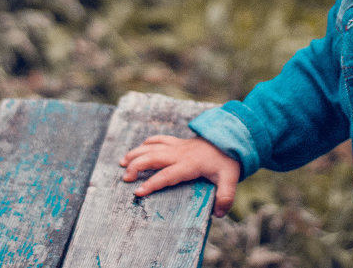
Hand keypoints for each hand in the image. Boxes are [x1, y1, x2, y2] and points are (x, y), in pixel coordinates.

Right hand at [119, 135, 239, 216]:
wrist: (230, 138)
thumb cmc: (228, 160)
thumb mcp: (230, 179)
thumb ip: (225, 197)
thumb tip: (218, 214)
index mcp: (189, 165)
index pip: (166, 175)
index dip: (152, 184)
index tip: (138, 192)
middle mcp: (179, 154)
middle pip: (153, 158)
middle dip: (137, 167)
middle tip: (125, 178)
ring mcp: (177, 146)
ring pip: (152, 147)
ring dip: (136, 154)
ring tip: (122, 163)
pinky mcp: (178, 142)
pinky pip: (159, 139)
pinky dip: (147, 143)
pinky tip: (139, 149)